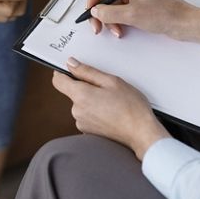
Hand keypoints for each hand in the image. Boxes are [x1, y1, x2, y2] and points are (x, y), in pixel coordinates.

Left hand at [52, 57, 169, 159]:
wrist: (141, 134)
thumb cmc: (131, 108)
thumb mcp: (112, 81)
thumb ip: (88, 72)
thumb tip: (71, 64)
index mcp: (80, 95)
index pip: (58, 81)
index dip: (63, 72)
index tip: (73, 69)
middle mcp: (76, 111)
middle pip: (73, 92)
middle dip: (86, 87)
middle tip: (106, 88)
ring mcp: (81, 123)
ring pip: (81, 104)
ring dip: (92, 100)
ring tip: (112, 102)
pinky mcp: (88, 131)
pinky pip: (87, 115)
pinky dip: (95, 112)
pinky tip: (111, 113)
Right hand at [87, 0, 199, 48]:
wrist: (185, 23)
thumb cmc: (166, 13)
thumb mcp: (132, 15)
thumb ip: (108, 13)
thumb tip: (95, 12)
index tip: (92, 8)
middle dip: (99, 9)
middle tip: (96, 25)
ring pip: (109, 3)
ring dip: (108, 18)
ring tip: (114, 30)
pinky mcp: (136, 2)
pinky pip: (118, 9)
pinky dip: (116, 20)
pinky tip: (120, 29)